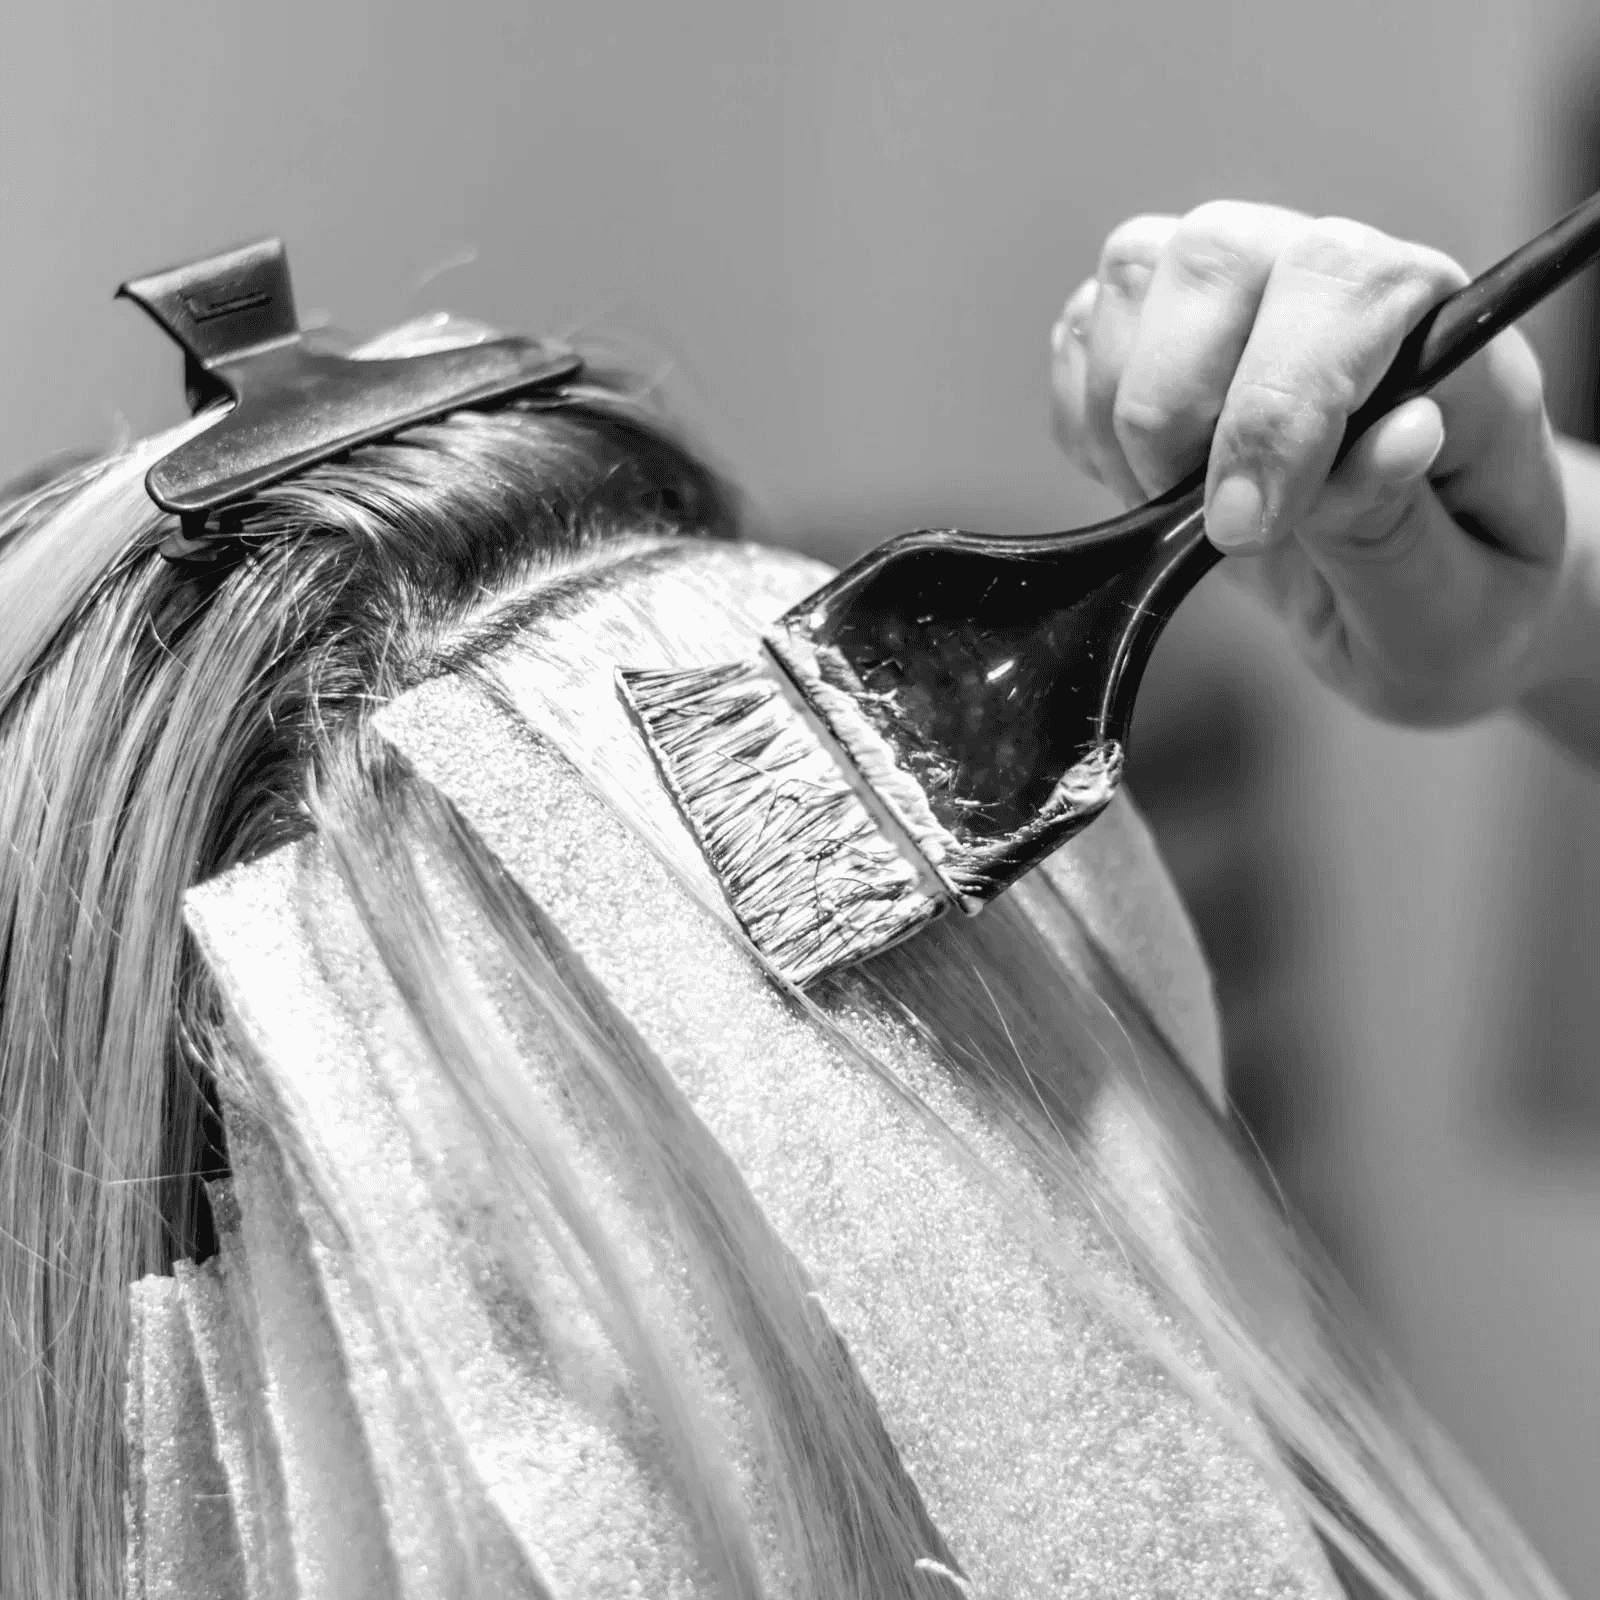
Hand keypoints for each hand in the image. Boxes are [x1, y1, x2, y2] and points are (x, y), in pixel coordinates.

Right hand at [1050, 202, 1567, 727]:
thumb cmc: (1460, 609)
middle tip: (1207, 525)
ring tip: (1180, 509)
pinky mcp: (1164, 336)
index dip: (1275, 404)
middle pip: (1215, 256)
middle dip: (1176, 406)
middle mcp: (1342, 288)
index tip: (1244, 528)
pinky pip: (1081, 336)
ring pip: (1134, 278)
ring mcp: (1247, 300)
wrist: (1428, 610)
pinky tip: (1146, 488)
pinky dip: (1085, 424)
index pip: (1349, 287)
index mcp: (1450, 341)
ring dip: (1123, 418)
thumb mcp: (1455, 614)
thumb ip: (1405, 530)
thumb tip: (1388, 438)